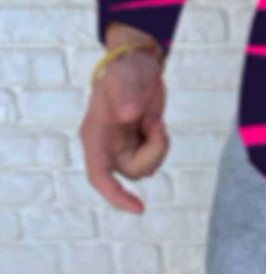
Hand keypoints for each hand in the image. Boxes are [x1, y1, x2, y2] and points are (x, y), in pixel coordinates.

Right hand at [79, 47, 167, 212]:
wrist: (138, 64)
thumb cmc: (126, 71)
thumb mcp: (124, 80)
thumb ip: (125, 96)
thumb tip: (129, 115)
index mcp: (96, 137)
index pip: (100, 176)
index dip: (116, 196)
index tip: (140, 209)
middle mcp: (108, 147)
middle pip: (133, 171)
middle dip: (152, 152)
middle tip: (158, 124)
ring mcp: (124, 146)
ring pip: (146, 167)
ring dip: (158, 147)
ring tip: (155, 120)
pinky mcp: (140, 142)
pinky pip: (155, 155)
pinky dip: (161, 142)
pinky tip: (157, 122)